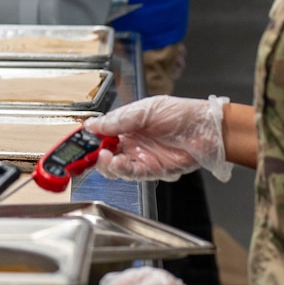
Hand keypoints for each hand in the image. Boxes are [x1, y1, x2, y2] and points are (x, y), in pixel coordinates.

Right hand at [94, 94, 231, 182]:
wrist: (207, 129)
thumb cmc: (181, 114)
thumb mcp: (145, 110)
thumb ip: (118, 120)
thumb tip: (92, 125)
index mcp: (127, 127)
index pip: (101, 135)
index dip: (88, 140)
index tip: (76, 142)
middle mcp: (132, 144)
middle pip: (104, 155)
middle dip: (92, 156)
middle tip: (85, 154)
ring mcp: (142, 158)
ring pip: (115, 168)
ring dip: (106, 164)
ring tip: (104, 157)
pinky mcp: (153, 171)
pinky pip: (133, 174)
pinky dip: (122, 170)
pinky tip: (116, 162)